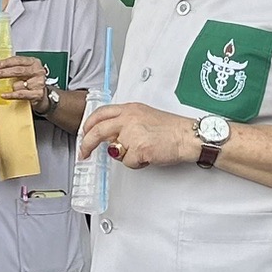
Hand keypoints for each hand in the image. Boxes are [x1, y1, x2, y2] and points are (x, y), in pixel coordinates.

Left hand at [0, 56, 51, 105]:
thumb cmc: (28, 80)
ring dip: (9, 86)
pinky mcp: (37, 94)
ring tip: (4, 88)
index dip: (6, 62)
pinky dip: (11, 95)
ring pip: (18, 84)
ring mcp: (38, 82)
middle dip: (3, 73)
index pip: (18, 60)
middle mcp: (37, 71)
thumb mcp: (18, 70)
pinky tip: (4, 95)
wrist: (40, 95)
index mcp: (33, 62)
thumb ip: (3, 64)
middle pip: (18, 70)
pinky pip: (21, 94)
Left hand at [78, 103, 199, 168]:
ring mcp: (132, 133)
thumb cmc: (172, 129)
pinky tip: (149, 156)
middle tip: (84, 152)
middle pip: (97, 130)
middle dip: (87, 144)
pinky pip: (129, 162)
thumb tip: (113, 135)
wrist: (188, 136)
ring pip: (115, 150)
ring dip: (126, 155)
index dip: (89, 124)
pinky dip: (137, 163)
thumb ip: (127, 122)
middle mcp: (129, 118)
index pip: (101, 113)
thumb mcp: (145, 116)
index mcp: (130, 108)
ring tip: (141, 151)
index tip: (84, 133)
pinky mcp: (138, 148)